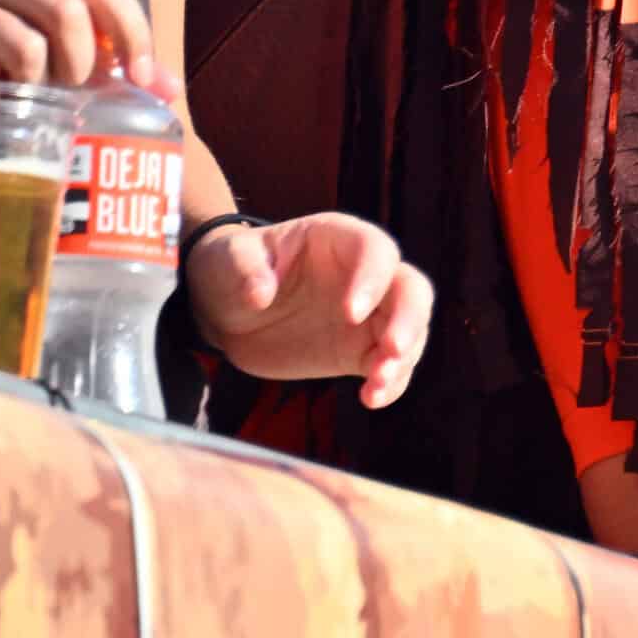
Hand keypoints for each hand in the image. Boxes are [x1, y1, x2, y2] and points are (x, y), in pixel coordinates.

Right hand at [0, 0, 173, 98]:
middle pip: (70, 7)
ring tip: (32, 100)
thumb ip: (104, 65)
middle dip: (87, 62)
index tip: (143, 79)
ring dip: (43, 84)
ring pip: (29, 41)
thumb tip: (171, 89)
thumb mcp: (45, 54)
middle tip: (78, 95)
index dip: (133, 30)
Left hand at [186, 213, 431, 407]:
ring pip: (411, 329)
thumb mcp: (229, 259)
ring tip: (378, 382)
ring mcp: (368, 315)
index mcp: (339, 240)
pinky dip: (390, 383)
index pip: (375, 250)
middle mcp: (365, 275)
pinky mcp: (359, 350)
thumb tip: (260, 294)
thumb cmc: (232, 269)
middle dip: (409, 320)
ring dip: (404, 358)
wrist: (227, 311)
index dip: (373, 279)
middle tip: (392, 349)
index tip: (352, 314)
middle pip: (410, 289)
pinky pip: (390, 365)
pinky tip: (372, 398)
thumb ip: (245, 269)